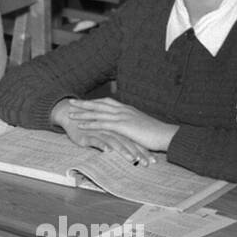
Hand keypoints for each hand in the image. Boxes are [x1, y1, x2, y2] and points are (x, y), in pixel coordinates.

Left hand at [52, 97, 171, 156]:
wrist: (166, 135)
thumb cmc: (156, 133)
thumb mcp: (141, 125)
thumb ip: (132, 124)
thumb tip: (127, 126)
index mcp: (128, 109)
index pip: (107, 102)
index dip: (94, 101)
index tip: (84, 101)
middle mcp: (123, 110)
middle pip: (99, 104)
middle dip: (84, 103)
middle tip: (71, 102)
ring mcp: (123, 117)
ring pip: (98, 112)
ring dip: (83, 112)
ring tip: (70, 113)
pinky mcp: (123, 126)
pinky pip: (102, 123)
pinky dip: (90, 123)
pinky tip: (81, 125)